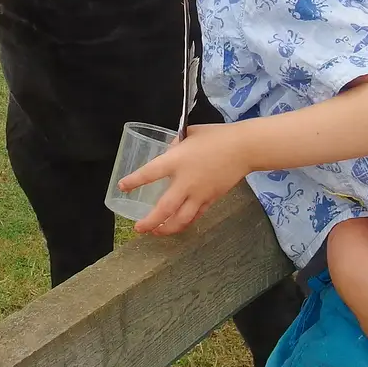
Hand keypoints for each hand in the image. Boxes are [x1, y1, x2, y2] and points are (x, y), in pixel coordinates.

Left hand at [120, 122, 249, 235]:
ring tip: (156, 232)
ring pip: (181, 219)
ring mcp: (199, 194)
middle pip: (164, 209)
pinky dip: (185, 222)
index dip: (134, 181)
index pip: (149, 173)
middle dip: (150, 222)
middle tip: (138, 228)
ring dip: (166, 229)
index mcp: (176, 161)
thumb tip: (170, 151)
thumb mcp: (190, 133)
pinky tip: (177, 225)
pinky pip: (195, 216)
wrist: (244, 148)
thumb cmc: (217, 136)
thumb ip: (176, 144)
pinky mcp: (211, 199)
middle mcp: (185, 182)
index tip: (123, 187)